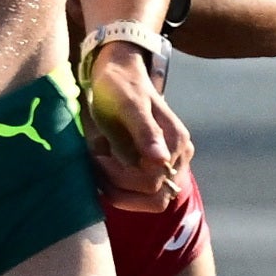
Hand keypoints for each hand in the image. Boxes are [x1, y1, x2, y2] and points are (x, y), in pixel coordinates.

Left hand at [78, 45, 194, 205]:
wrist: (120, 74)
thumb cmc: (121, 86)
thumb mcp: (128, 105)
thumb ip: (145, 131)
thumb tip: (161, 161)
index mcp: (175, 142)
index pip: (151, 184)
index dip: (119, 177)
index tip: (96, 156)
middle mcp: (179, 157)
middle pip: (154, 198)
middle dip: (118, 187)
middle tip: (95, 162)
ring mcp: (170, 164)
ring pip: (149, 200)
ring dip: (118, 189)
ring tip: (99, 162)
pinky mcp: (155, 168)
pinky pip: (141, 192)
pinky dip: (118, 185)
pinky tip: (103, 164)